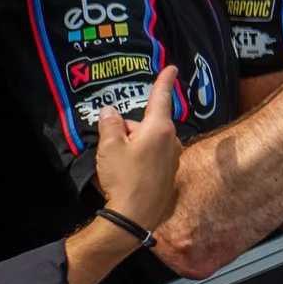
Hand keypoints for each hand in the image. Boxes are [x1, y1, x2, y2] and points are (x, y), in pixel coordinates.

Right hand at [93, 66, 180, 228]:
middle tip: (113, 146)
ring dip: (134, 145)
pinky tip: (127, 174)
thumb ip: (110, 124)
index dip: (164, 81)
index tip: (172, 68)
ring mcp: (173, 158)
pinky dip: (140, 159)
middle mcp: (172, 140)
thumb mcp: (109, 146)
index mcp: (159, 128)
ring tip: (118, 164)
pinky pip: (152, 157)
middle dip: (130, 129)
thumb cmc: (124, 177)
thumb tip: (110, 112)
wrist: (135, 215)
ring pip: (148, 141)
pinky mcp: (170, 174)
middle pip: (147, 123)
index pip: (161, 97)